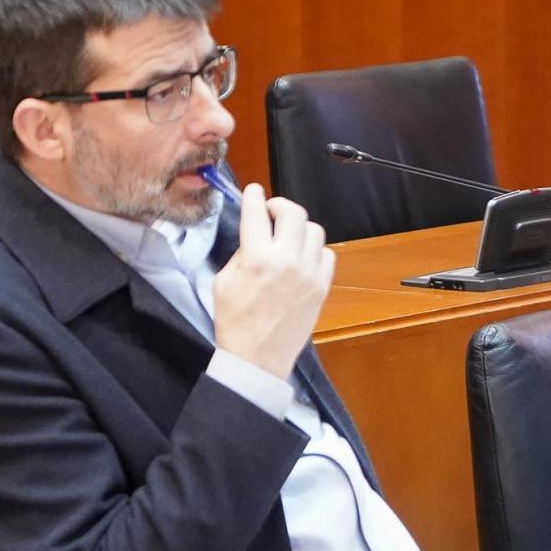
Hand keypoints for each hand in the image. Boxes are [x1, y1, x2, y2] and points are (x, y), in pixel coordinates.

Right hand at [213, 184, 335, 379]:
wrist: (257, 358)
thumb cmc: (235, 322)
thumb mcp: (223, 281)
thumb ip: (241, 252)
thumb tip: (254, 233)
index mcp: (257, 260)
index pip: (257, 213)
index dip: (254, 197)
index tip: (254, 192)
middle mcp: (287, 262)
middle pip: (293, 213)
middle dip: (279, 205)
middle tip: (271, 212)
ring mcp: (309, 274)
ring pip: (314, 230)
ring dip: (299, 227)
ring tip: (286, 236)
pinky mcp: (322, 287)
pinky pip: (327, 254)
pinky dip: (314, 249)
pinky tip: (301, 256)